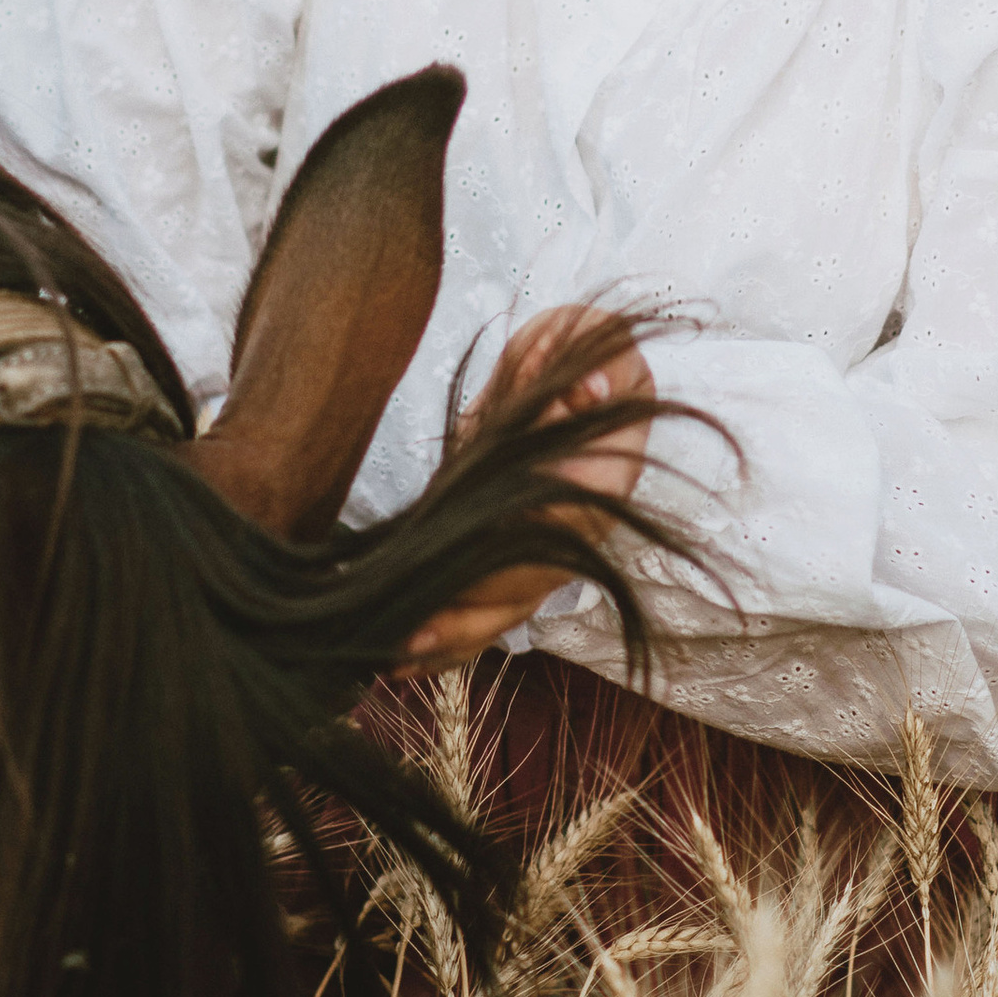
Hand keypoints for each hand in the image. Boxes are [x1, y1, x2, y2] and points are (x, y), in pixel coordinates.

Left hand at [400, 308, 654, 667]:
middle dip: (468, 616)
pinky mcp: (509, 547)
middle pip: (525, 590)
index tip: (464, 569)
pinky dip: (447, 629)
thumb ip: (596, 356)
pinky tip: (401, 653)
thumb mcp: (595, 335)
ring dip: (451, 638)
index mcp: (605, 481)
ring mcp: (545, 545)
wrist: (582, 369)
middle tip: (408, 637)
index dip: (514, 558)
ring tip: (392, 661)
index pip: (561, 532)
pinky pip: (482, 600)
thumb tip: (590, 389)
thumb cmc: (587, 353)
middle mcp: (578, 529)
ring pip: (502, 609)